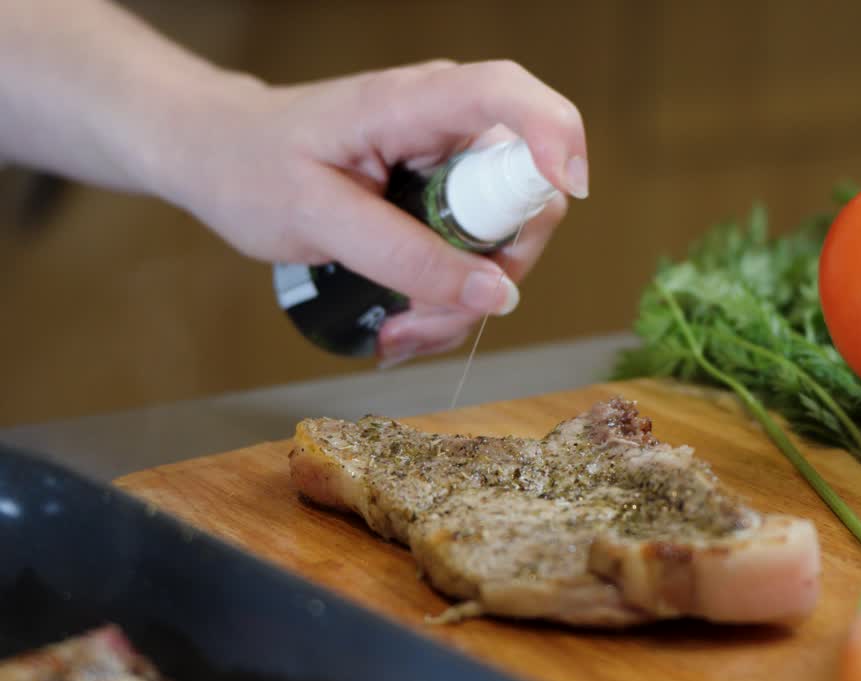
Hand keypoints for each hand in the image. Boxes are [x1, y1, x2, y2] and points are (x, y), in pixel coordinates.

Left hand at [161, 60, 588, 363]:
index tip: (568, 194)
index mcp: (413, 104)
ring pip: (507, 238)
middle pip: (527, 194)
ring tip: (401, 329)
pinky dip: (451, 297)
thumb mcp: (316, 219)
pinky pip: (479, 253)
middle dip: (492, 272)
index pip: (510, 96)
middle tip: (425, 319)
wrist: (217, 155)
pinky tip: (405, 319)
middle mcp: (449, 126)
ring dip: (465, 299)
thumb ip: (404, 256)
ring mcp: (452, 163)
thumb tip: (496, 295)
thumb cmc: (251, 167)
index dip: (555, 137)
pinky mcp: (445, 198)